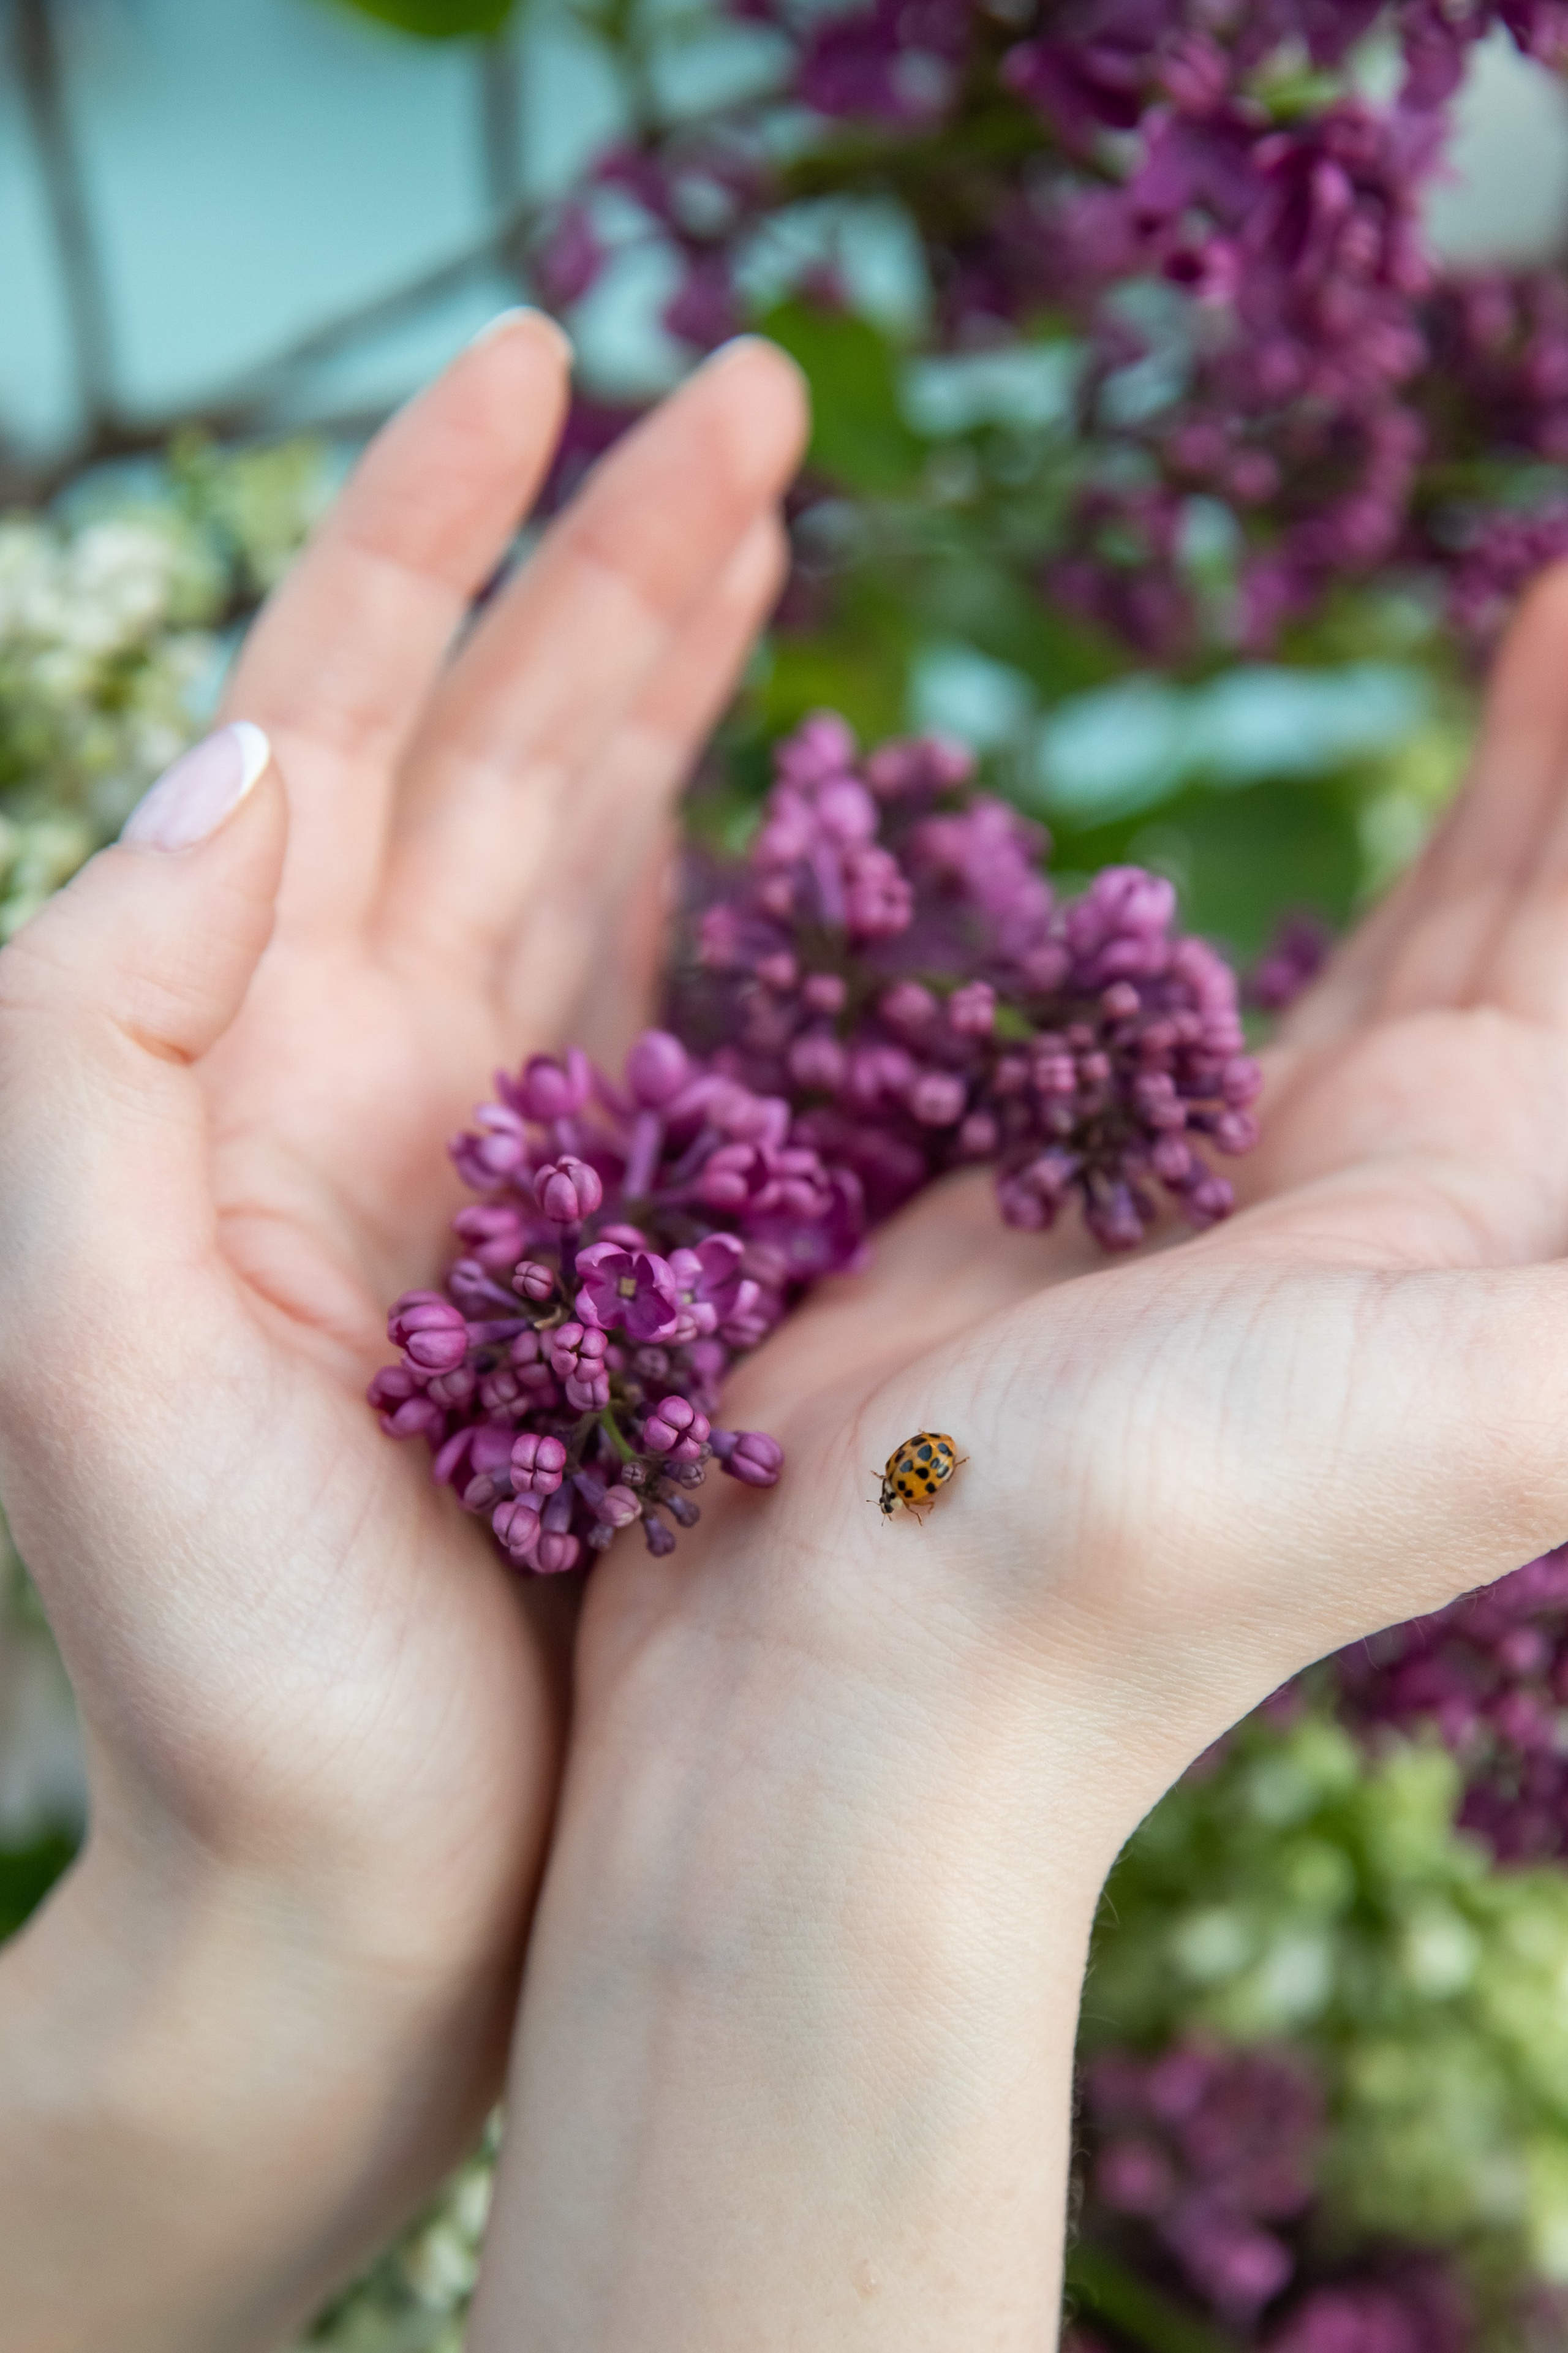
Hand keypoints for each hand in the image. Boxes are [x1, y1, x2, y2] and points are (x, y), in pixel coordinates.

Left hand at [0, 317, 805, 2350]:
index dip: (429, 524)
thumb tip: (250, 760)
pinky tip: (763, 792)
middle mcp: (360, 1073)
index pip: (340, 717)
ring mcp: (489, 1158)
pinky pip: (669, 1017)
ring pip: (595, 849)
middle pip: (501, 750)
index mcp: (239, 1057)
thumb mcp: (72, 1333)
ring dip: (674, 680)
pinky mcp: (608, 1255)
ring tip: (765, 528)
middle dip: (613, 560)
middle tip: (753, 399)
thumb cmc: (217, 1661)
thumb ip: (99, 1027)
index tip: (543, 362)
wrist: (344, 1893)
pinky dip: (717, 884)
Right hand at [469, 569, 1567, 2350]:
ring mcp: (1214, 1194)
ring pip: (1376, 943)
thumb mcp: (1509, 1398)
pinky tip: (1257, 835)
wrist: (870, 1668)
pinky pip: (1172, 1000)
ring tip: (1512, 625)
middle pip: (1524, 923)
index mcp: (1501, 1212)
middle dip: (1567, 762)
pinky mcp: (1052, 1193)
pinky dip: (1232, 901)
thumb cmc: (1180, 1522)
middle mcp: (1386, 1198)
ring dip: (1468, 804)